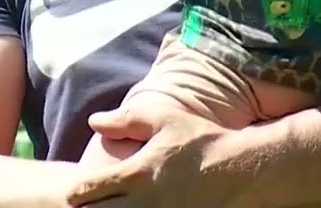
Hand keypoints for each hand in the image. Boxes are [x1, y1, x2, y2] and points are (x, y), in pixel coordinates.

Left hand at [68, 102, 253, 207]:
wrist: (242, 171)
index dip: (78, 191)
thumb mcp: (165, 121)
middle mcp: (142, 202)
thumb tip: (94, 121)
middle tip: (96, 203)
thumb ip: (126, 120)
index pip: (86, 190)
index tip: (81, 190)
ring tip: (116, 207)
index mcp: (135, 174)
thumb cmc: (203, 142)